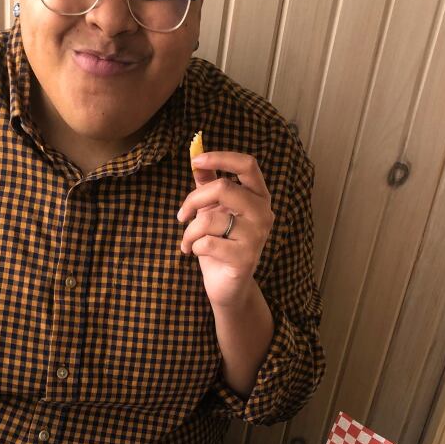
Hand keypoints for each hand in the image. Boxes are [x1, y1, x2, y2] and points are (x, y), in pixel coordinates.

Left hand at [177, 151, 274, 308]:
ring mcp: (257, 236)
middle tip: (181, 215)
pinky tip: (193, 253)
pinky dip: (193, 247)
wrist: (228, 286)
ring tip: (186, 241)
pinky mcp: (245, 258)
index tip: (196, 160)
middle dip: (193, 200)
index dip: (221, 158)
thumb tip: (197, 157)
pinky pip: (208, 243)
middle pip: (224, 188)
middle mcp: (263, 214)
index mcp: (258, 197)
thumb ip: (208, 185)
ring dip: (189, 231)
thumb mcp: (213, 211)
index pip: (247, 165)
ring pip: (210, 219)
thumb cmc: (220, 245)